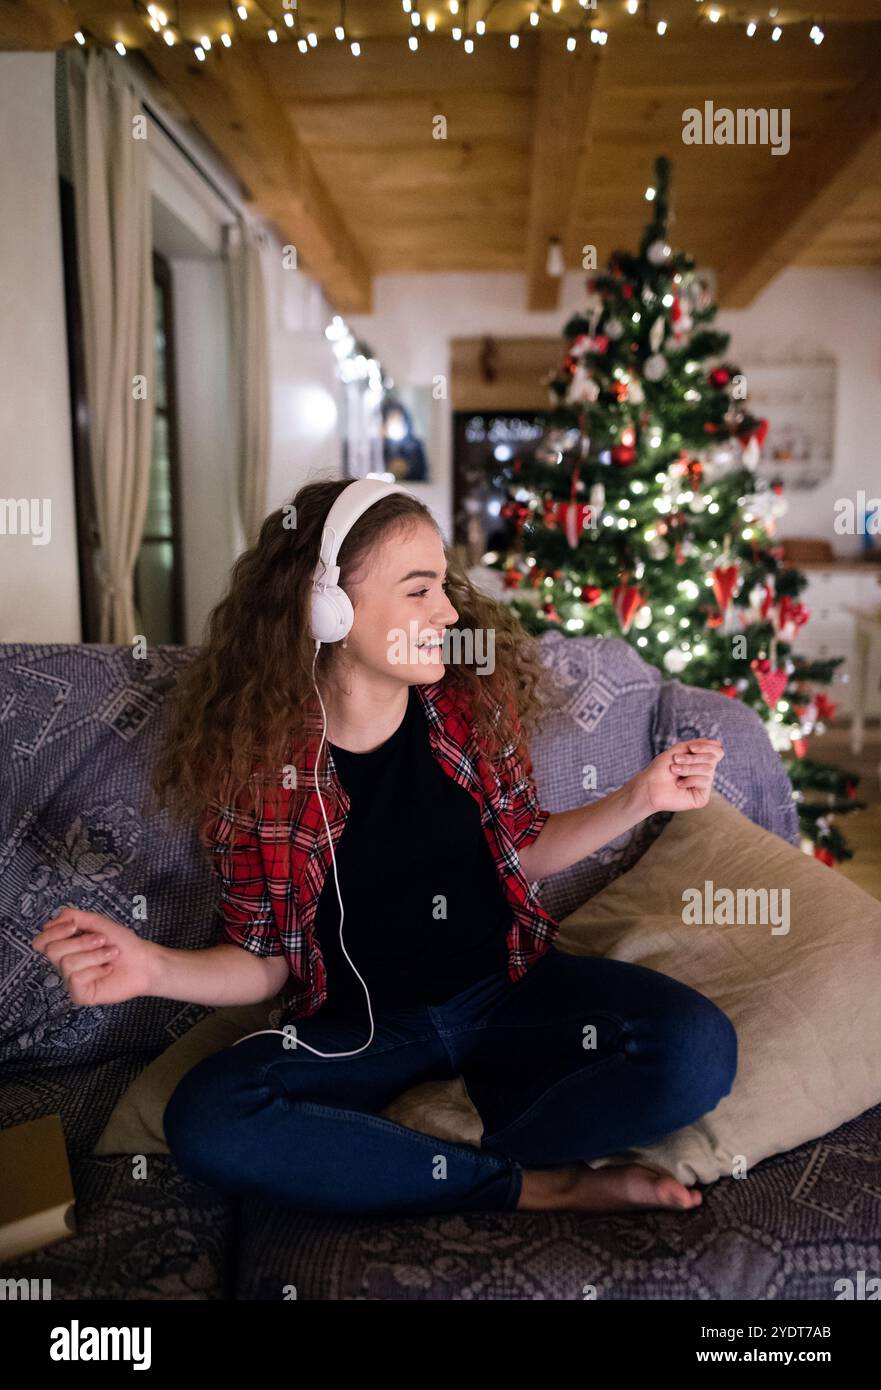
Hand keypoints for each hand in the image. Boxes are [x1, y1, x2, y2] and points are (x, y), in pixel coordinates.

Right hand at [31, 907, 160, 1007]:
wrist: (143, 960)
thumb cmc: (122, 942)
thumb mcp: (97, 923)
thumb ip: (73, 917)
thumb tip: (48, 923)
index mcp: (66, 947)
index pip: (40, 941)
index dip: (53, 932)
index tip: (73, 926)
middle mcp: (65, 964)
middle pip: (52, 950)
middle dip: (81, 942)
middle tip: (102, 941)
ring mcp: (71, 981)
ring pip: (67, 963)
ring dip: (94, 955)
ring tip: (110, 954)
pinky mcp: (80, 995)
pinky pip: (76, 979)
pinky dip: (96, 970)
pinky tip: (107, 970)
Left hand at [629, 739, 724, 814]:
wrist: (650, 785)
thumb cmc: (661, 768)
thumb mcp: (679, 750)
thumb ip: (698, 744)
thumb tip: (719, 743)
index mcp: (701, 762)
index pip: (717, 752)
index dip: (707, 747)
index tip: (691, 748)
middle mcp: (705, 773)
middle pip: (712, 759)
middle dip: (692, 758)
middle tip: (676, 761)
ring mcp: (704, 786)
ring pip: (708, 770)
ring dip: (687, 768)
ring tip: (674, 772)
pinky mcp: (702, 797)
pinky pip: (704, 782)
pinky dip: (690, 780)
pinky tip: (679, 785)